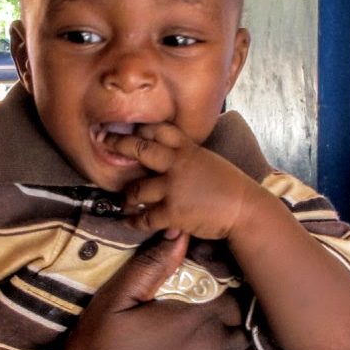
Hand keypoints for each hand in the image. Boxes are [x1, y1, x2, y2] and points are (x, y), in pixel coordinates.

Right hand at [53, 234, 261, 349]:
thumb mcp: (111, 307)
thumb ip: (149, 268)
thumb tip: (179, 233)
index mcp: (196, 319)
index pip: (226, 293)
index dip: (212, 292)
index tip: (192, 297)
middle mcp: (219, 349)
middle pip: (238, 322)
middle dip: (221, 318)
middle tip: (193, 323)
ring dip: (231, 344)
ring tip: (203, 346)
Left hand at [109, 123, 268, 240]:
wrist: (245, 209)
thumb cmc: (231, 186)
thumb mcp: (209, 161)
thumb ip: (189, 157)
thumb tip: (172, 158)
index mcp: (189, 149)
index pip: (160, 130)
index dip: (143, 128)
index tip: (129, 128)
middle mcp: (177, 164)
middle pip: (140, 149)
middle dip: (119, 145)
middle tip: (105, 142)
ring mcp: (173, 188)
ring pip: (137, 189)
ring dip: (128, 195)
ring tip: (126, 199)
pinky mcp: (173, 212)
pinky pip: (146, 217)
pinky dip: (137, 221)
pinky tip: (132, 222)